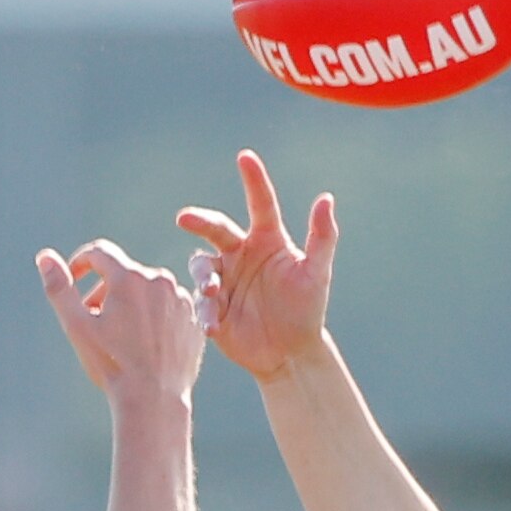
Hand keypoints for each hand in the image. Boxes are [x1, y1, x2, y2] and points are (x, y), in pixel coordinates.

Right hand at [37, 238, 204, 404]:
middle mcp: (159, 280)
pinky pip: (169, 306)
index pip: (99, 253)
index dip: (80, 264)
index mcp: (129, 278)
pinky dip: (155, 317)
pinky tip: (147, 343)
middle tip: (94, 321)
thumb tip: (45, 257)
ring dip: (131, 304)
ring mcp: (181, 298)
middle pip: (123, 274)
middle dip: (104, 291)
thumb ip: (59, 288)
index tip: (73, 281)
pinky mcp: (195, 317)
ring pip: (148, 290)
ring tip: (122, 336)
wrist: (155, 399)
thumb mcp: (77, 327)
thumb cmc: (112, 365)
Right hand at [178, 149, 336, 381]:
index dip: (253, 180)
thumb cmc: (307, 310)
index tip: (245, 157)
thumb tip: (326, 198)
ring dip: (205, 277)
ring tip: (214, 292)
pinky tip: (214, 326)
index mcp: (266, 240)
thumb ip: (322, 237)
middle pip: (216, 230)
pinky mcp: (212, 306)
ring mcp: (223, 279)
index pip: (259, 203)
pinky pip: (202, 303)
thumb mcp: (317, 274)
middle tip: (184, 219)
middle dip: (200, 222)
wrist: (291, 353)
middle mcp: (240, 254)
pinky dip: (205, 312)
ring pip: (202, 266)